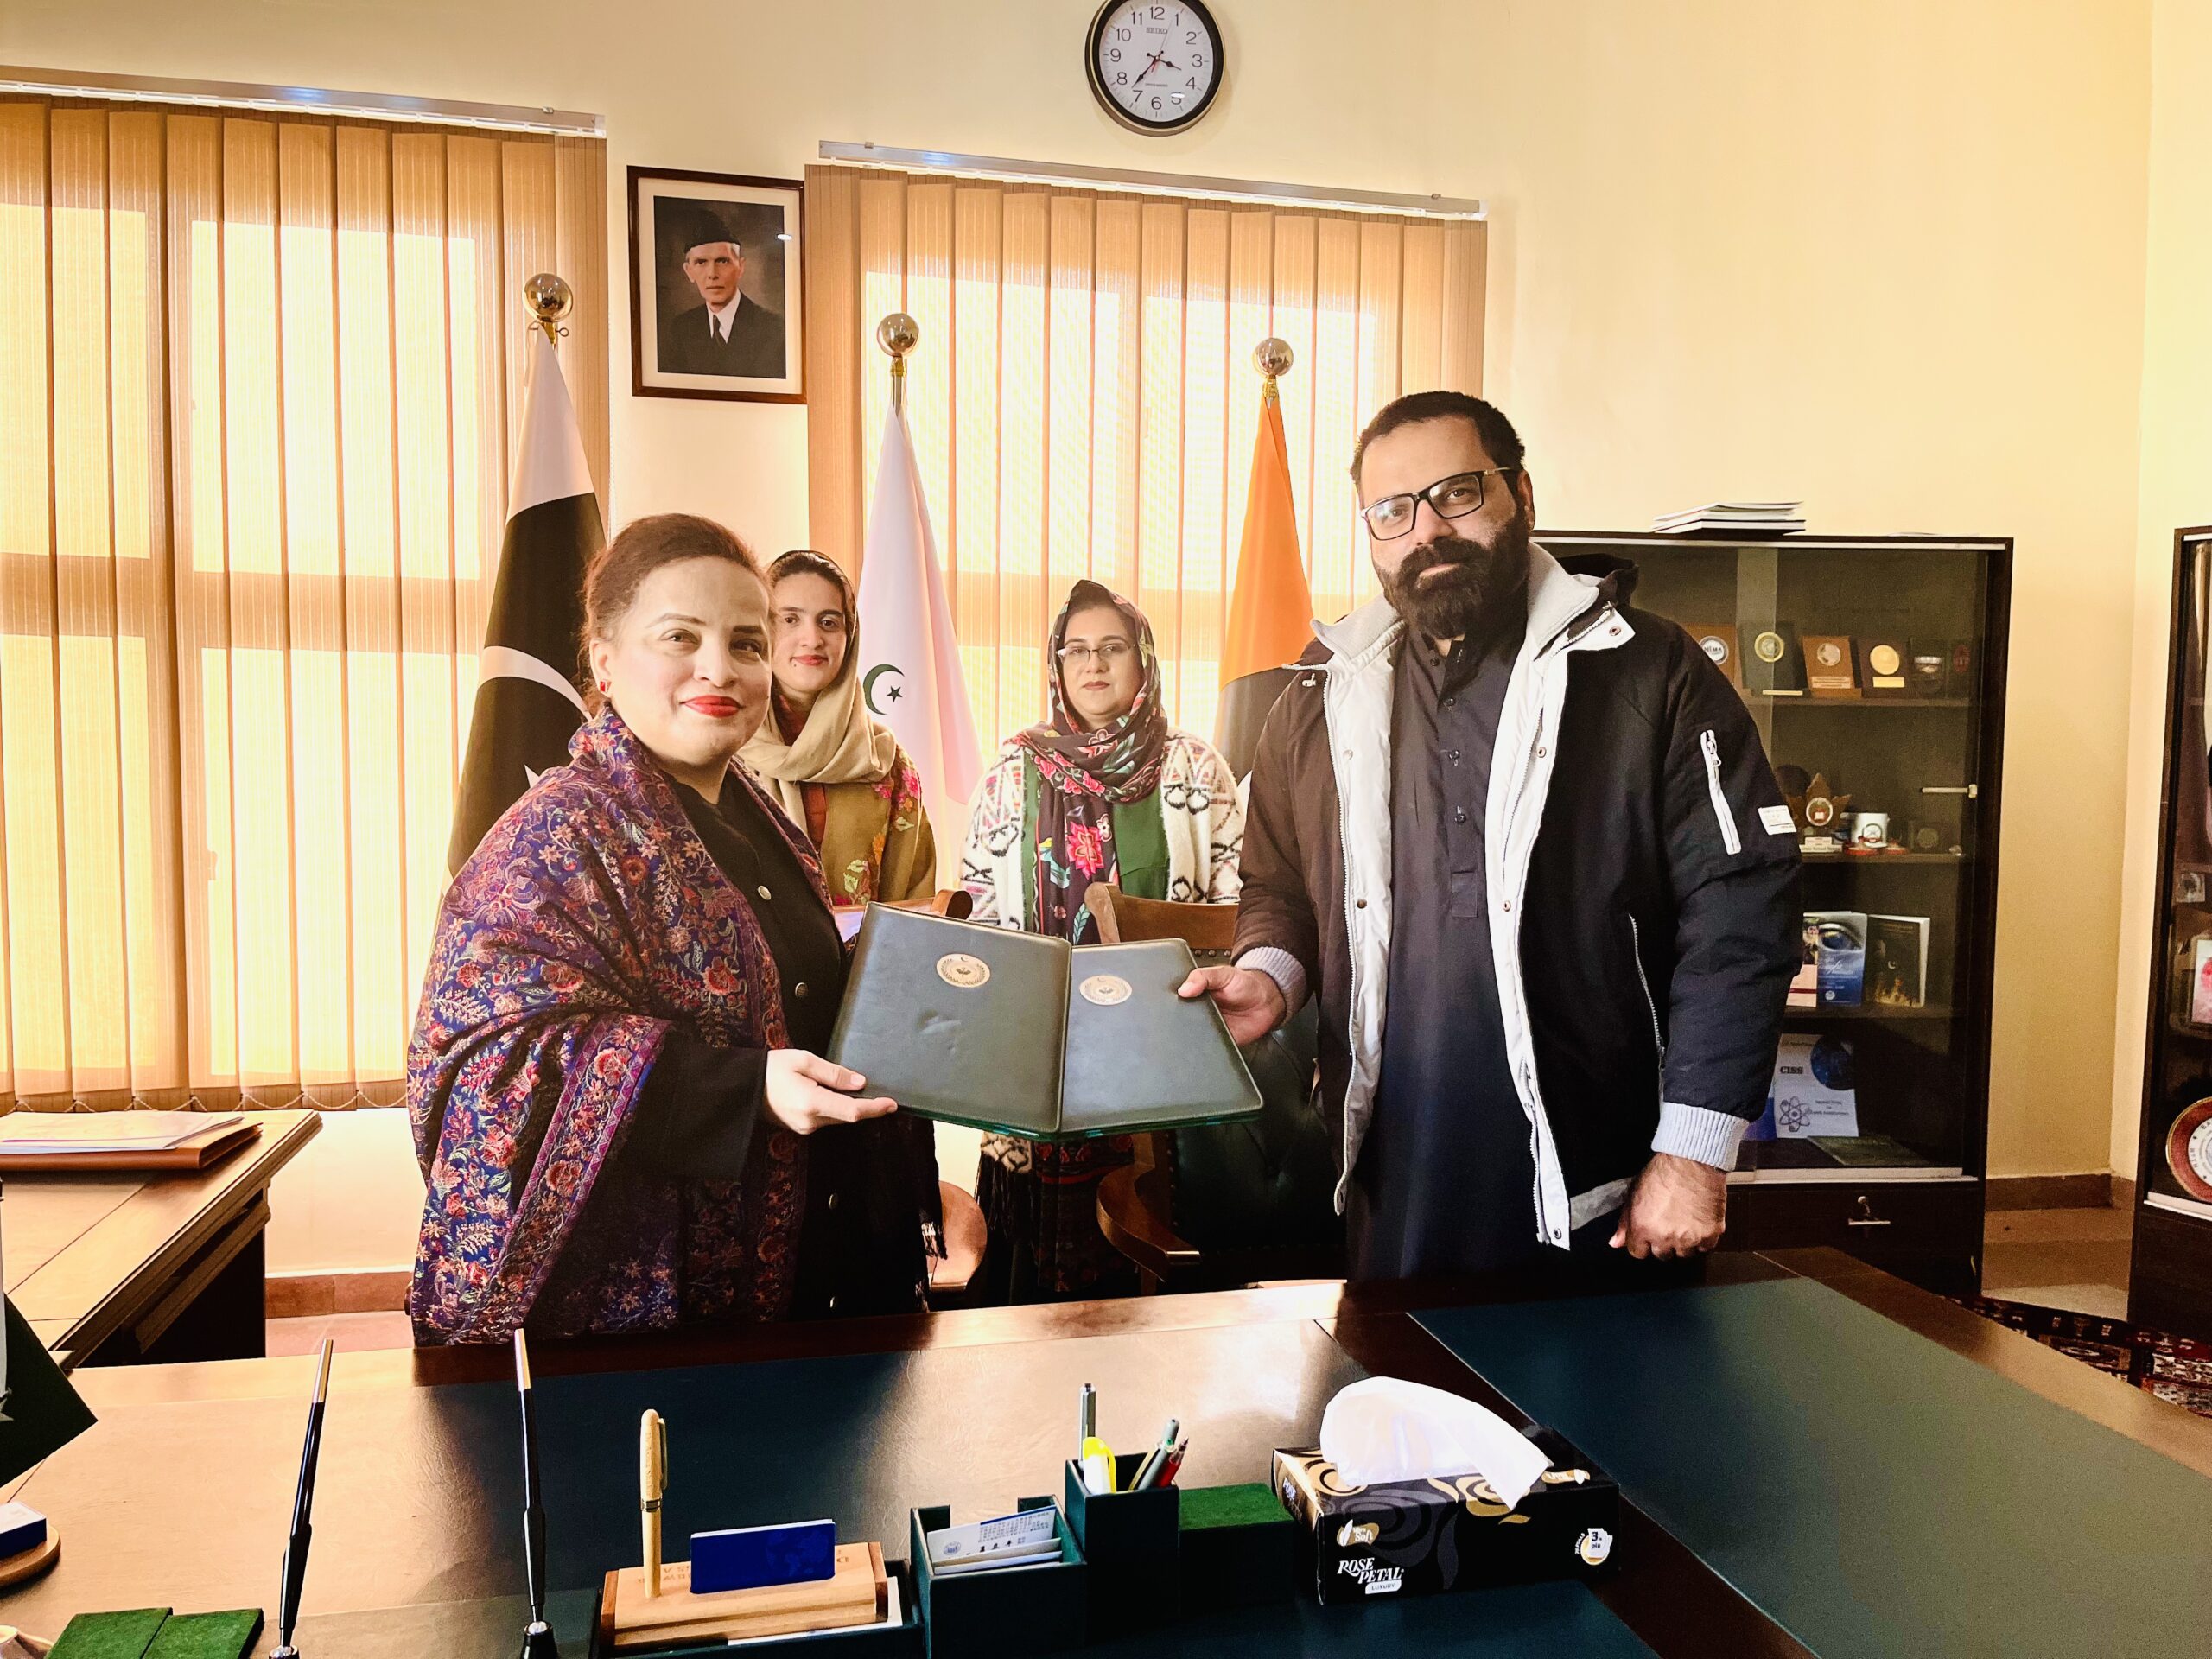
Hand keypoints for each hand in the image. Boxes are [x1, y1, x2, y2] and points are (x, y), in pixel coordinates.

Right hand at [763, 1050, 896, 1134]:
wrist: (743, 1087)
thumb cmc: (771, 1069)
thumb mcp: (804, 1061)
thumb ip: (834, 1073)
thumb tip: (860, 1083)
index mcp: (812, 1103)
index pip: (853, 1111)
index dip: (875, 1108)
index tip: (892, 1104)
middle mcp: (810, 1121)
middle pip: (848, 1116)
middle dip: (865, 1106)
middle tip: (879, 1092)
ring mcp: (805, 1128)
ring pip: (838, 1118)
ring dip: (849, 1106)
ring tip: (851, 1088)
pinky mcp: (801, 1128)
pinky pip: (826, 1119)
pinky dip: (835, 1108)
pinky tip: (831, 1093)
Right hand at [1176, 964, 1286, 1046]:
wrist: (1266, 1002)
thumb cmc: (1245, 984)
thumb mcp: (1222, 973)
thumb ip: (1203, 977)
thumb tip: (1184, 989)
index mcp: (1195, 994)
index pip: (1176, 1000)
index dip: (1172, 1002)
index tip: (1175, 1001)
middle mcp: (1198, 1012)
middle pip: (1181, 1020)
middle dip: (1180, 1020)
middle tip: (1189, 1015)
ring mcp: (1207, 1027)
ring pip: (1191, 1035)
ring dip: (1192, 1034)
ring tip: (1199, 1027)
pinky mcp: (1218, 1041)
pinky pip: (1208, 1046)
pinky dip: (1207, 1046)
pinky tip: (1209, 1040)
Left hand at [1609, 1152, 1726, 1257]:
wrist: (1692, 1161)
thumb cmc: (1663, 1172)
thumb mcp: (1634, 1193)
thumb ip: (1625, 1222)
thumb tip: (1616, 1242)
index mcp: (1642, 1228)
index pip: (1637, 1252)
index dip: (1642, 1242)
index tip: (1648, 1235)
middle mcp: (1665, 1237)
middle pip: (1662, 1255)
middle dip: (1663, 1242)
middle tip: (1668, 1224)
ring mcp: (1689, 1238)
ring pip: (1684, 1254)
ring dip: (1684, 1242)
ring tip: (1684, 1221)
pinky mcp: (1710, 1234)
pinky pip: (1705, 1247)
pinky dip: (1703, 1238)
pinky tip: (1698, 1222)